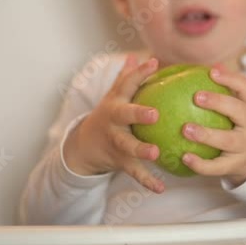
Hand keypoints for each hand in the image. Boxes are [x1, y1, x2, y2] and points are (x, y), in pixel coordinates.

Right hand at [64, 55, 165, 192]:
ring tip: (155, 153)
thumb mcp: (113, 96)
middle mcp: (114, 120)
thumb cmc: (108, 116)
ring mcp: (115, 141)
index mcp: (116, 102)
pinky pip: (134, 172)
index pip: (127, 83)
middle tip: (154, 114)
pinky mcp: (118, 161)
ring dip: (141, 150)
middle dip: (138, 113)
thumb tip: (142, 56)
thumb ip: (127, 78)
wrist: (84, 146)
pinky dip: (147, 181)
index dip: (140, 73)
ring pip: (128, 146)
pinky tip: (161, 188)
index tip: (154, 63)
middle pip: (125, 115)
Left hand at [180, 64, 245, 186]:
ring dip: (206, 134)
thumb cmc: (242, 128)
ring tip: (186, 129)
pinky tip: (184, 157)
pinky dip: (200, 164)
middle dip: (219, 103)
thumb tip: (211, 66)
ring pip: (227, 140)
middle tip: (196, 97)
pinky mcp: (236, 166)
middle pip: (239, 111)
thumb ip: (229, 91)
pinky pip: (217, 167)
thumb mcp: (242, 109)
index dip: (230, 78)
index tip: (211, 72)